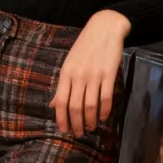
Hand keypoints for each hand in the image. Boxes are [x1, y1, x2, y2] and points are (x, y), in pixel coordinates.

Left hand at [51, 10, 129, 137]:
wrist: (104, 28)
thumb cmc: (85, 47)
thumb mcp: (69, 64)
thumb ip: (63, 86)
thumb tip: (54, 105)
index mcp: (66, 73)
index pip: (61, 102)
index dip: (62, 119)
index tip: (65, 131)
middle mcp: (78, 76)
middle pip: (75, 107)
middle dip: (76, 124)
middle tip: (79, 134)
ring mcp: (94, 75)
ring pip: (90, 105)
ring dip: (90, 120)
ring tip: (91, 128)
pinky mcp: (109, 74)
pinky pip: (106, 97)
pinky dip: (105, 111)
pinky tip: (104, 117)